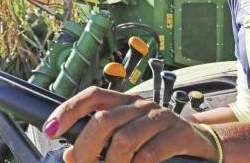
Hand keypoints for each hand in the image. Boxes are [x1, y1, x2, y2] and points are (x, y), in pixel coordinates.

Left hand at [43, 86, 218, 162]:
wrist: (199, 144)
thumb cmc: (157, 142)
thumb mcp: (128, 136)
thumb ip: (102, 142)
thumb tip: (71, 154)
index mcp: (125, 102)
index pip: (93, 96)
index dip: (69, 110)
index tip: (50, 130)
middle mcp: (141, 104)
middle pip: (104, 119)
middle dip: (86, 148)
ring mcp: (161, 117)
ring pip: (124, 139)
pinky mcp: (178, 134)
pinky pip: (150, 154)